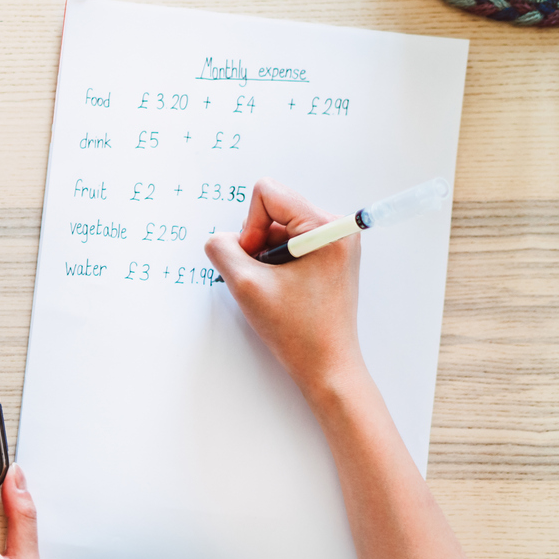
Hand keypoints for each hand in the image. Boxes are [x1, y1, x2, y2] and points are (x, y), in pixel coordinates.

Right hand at [204, 178, 363, 397]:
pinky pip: (290, 242)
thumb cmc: (297, 330)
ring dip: (266, 255)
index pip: (268, 193)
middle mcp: (337, 228)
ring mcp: (336, 243)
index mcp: (326, 228)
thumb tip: (221, 238)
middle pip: (274, 209)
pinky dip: (277, 262)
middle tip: (264, 278)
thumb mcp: (246, 285)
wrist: (326, 365)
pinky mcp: (330, 256)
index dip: (249, 226)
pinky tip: (283, 288)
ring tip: (275, 287)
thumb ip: (222, 250)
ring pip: (279, 227)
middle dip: (258, 242)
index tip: (257, 261)